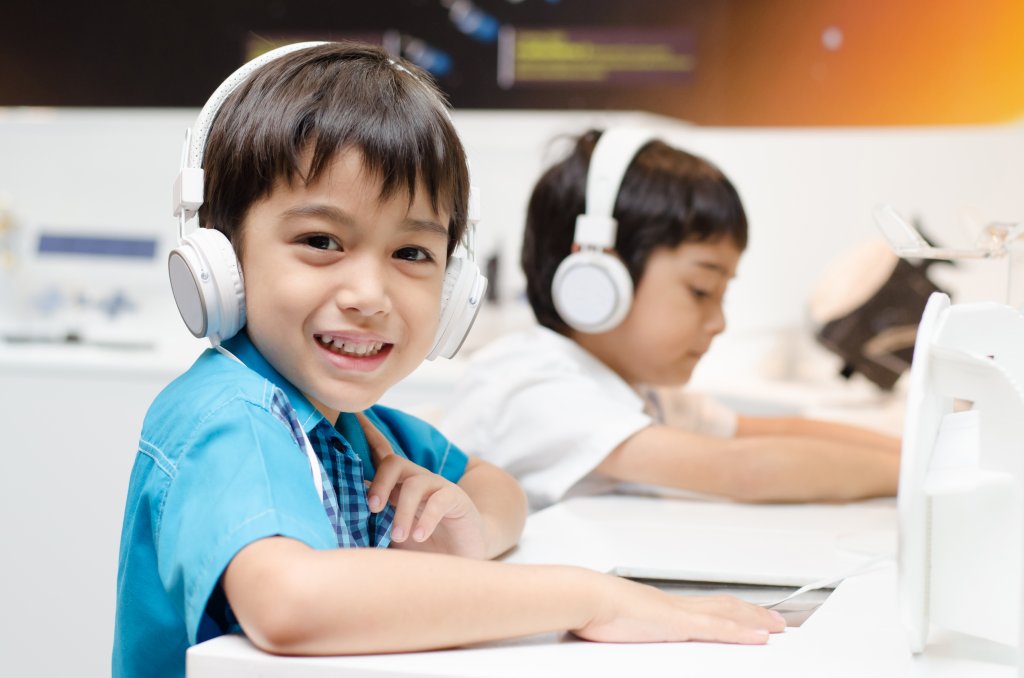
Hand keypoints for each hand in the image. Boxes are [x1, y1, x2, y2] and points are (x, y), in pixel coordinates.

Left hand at [357, 412, 487, 557]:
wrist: (460, 558)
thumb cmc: (420, 545)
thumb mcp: (390, 535)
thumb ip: (370, 525)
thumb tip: (340, 518)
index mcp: (398, 486)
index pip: (381, 455)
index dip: (368, 435)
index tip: (354, 416)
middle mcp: (417, 480)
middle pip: (394, 463)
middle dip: (379, 483)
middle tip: (372, 508)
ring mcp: (438, 487)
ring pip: (414, 484)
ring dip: (403, 513)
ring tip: (398, 537)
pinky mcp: (456, 499)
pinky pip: (439, 501)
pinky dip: (426, 519)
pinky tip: (419, 536)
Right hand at [575, 573, 786, 643]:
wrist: (584, 596)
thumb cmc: (590, 607)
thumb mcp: (610, 621)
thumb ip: (622, 625)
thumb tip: (616, 630)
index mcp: (661, 606)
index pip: (704, 606)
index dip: (730, 610)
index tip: (746, 614)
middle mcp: (675, 605)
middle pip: (724, 606)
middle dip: (752, 613)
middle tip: (777, 620)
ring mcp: (678, 613)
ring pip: (728, 614)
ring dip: (755, 620)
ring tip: (778, 627)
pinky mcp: (677, 624)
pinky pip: (718, 629)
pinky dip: (742, 632)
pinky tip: (760, 637)